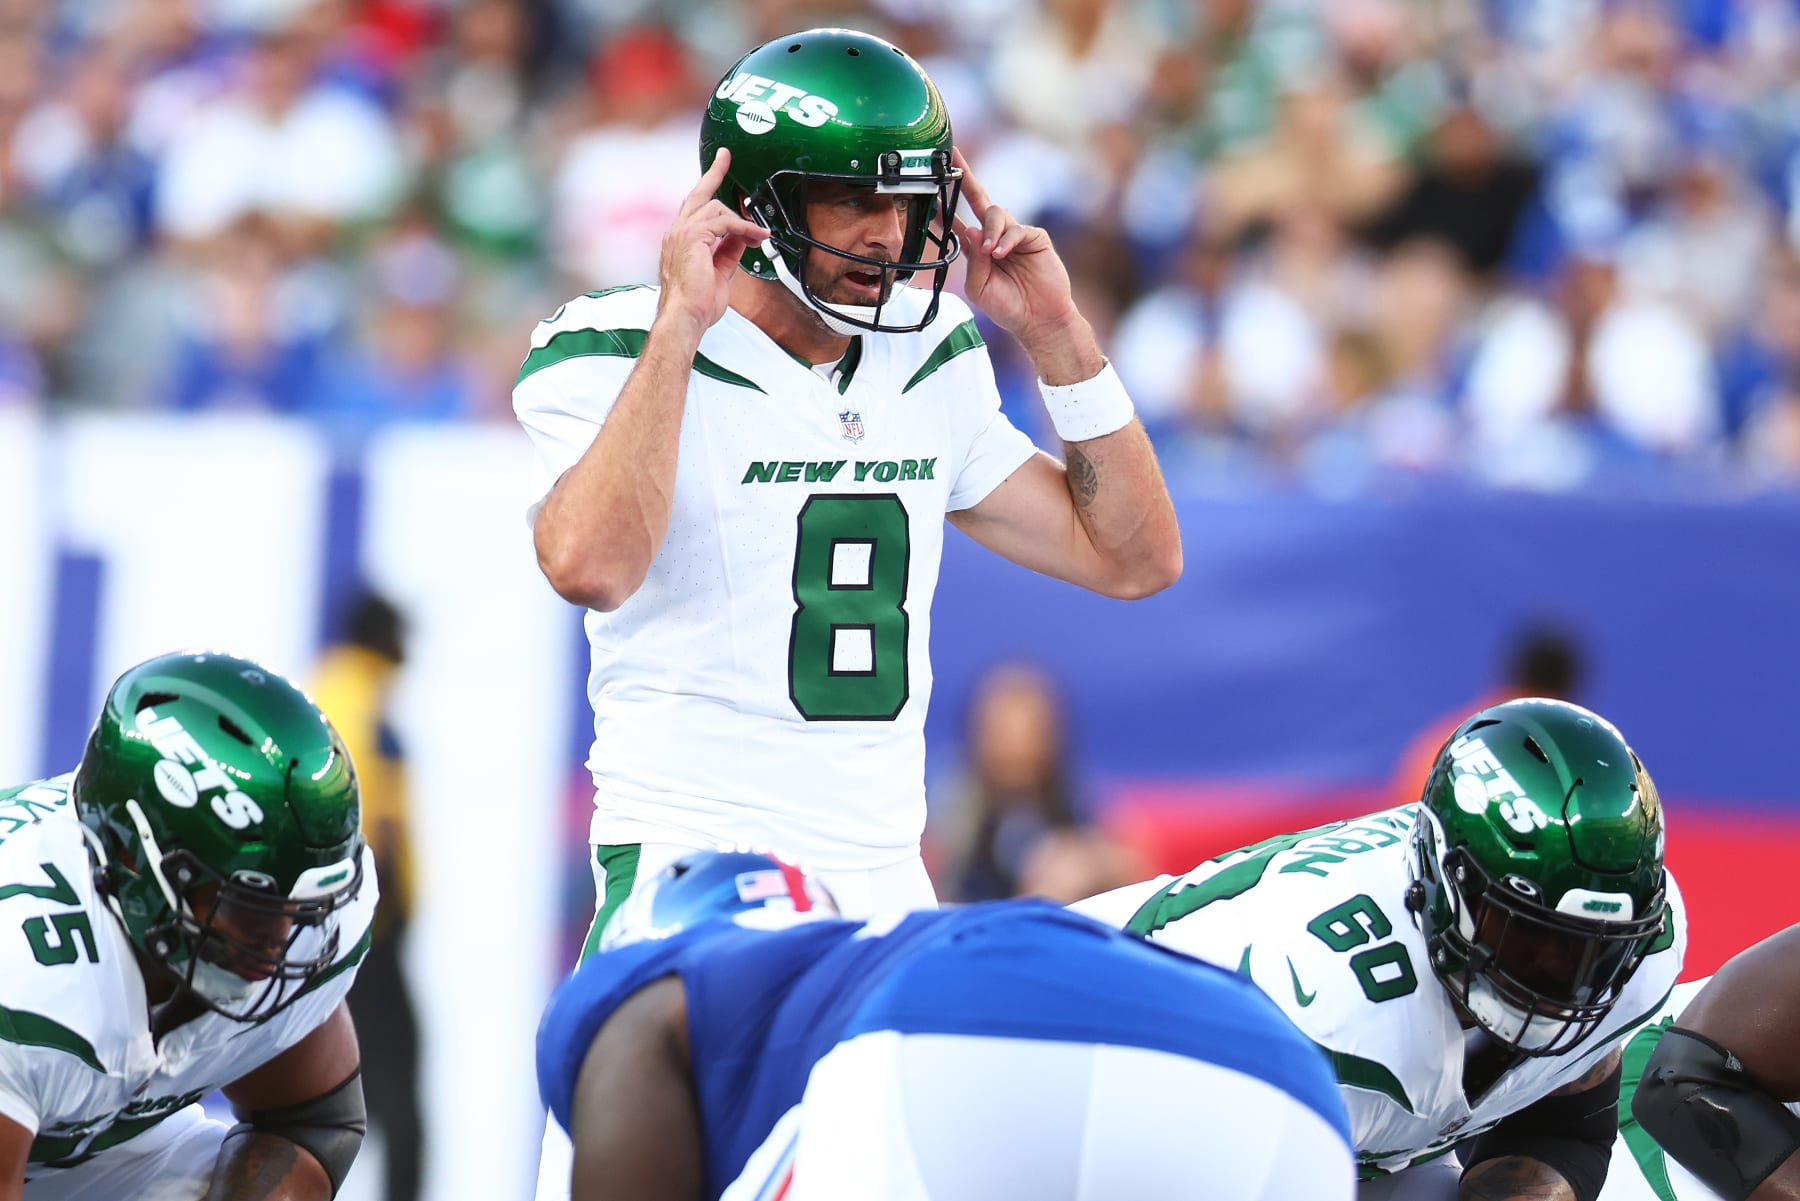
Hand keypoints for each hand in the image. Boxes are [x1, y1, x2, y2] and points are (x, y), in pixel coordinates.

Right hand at [657, 149, 768, 335]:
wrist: (685, 317)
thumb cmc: (697, 305)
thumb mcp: (719, 273)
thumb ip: (729, 252)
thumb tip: (741, 237)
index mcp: (680, 241)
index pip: (695, 210)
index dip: (708, 192)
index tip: (717, 175)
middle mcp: (677, 233)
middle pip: (698, 195)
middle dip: (713, 173)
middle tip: (725, 156)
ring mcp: (681, 233)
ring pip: (715, 208)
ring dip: (742, 221)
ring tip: (759, 236)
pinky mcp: (692, 237)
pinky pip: (723, 222)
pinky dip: (744, 228)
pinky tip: (756, 237)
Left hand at [950, 146, 1080, 342]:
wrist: (1037, 319)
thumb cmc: (1007, 306)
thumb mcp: (979, 288)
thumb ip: (973, 261)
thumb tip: (972, 230)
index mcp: (977, 248)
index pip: (957, 222)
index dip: (944, 206)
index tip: (931, 188)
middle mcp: (994, 236)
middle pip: (979, 200)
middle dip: (966, 178)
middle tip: (955, 160)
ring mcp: (1014, 235)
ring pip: (997, 213)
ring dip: (991, 230)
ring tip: (991, 252)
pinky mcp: (1034, 238)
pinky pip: (1017, 229)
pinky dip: (1007, 240)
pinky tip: (1002, 253)